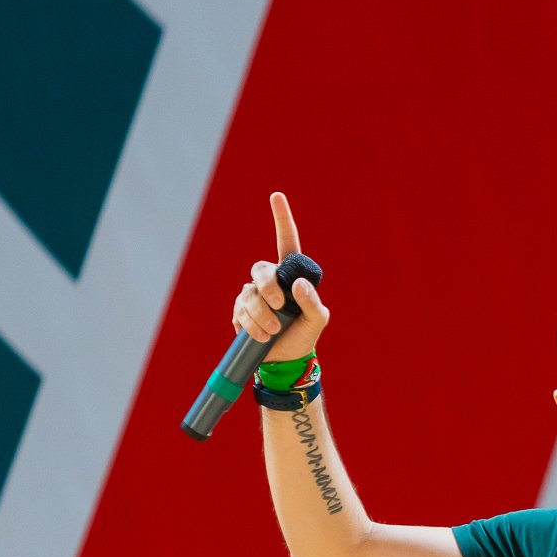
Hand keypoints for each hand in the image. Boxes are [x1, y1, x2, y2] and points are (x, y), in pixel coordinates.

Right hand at [232, 192, 329, 363]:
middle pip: (261, 270)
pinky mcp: (240, 310)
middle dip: (268, 288)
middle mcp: (270, 280)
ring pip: (249, 295)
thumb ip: (313, 303)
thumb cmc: (304, 335)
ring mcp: (252, 294)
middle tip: (279, 307)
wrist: (285, 360)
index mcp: (290, 275)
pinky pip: (239, 311)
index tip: (277, 196)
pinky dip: (250, 325)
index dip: (282, 219)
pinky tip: (261, 336)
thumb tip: (297, 284)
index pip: (286, 242)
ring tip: (273, 332)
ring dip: (261, 315)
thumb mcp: (317, 321)